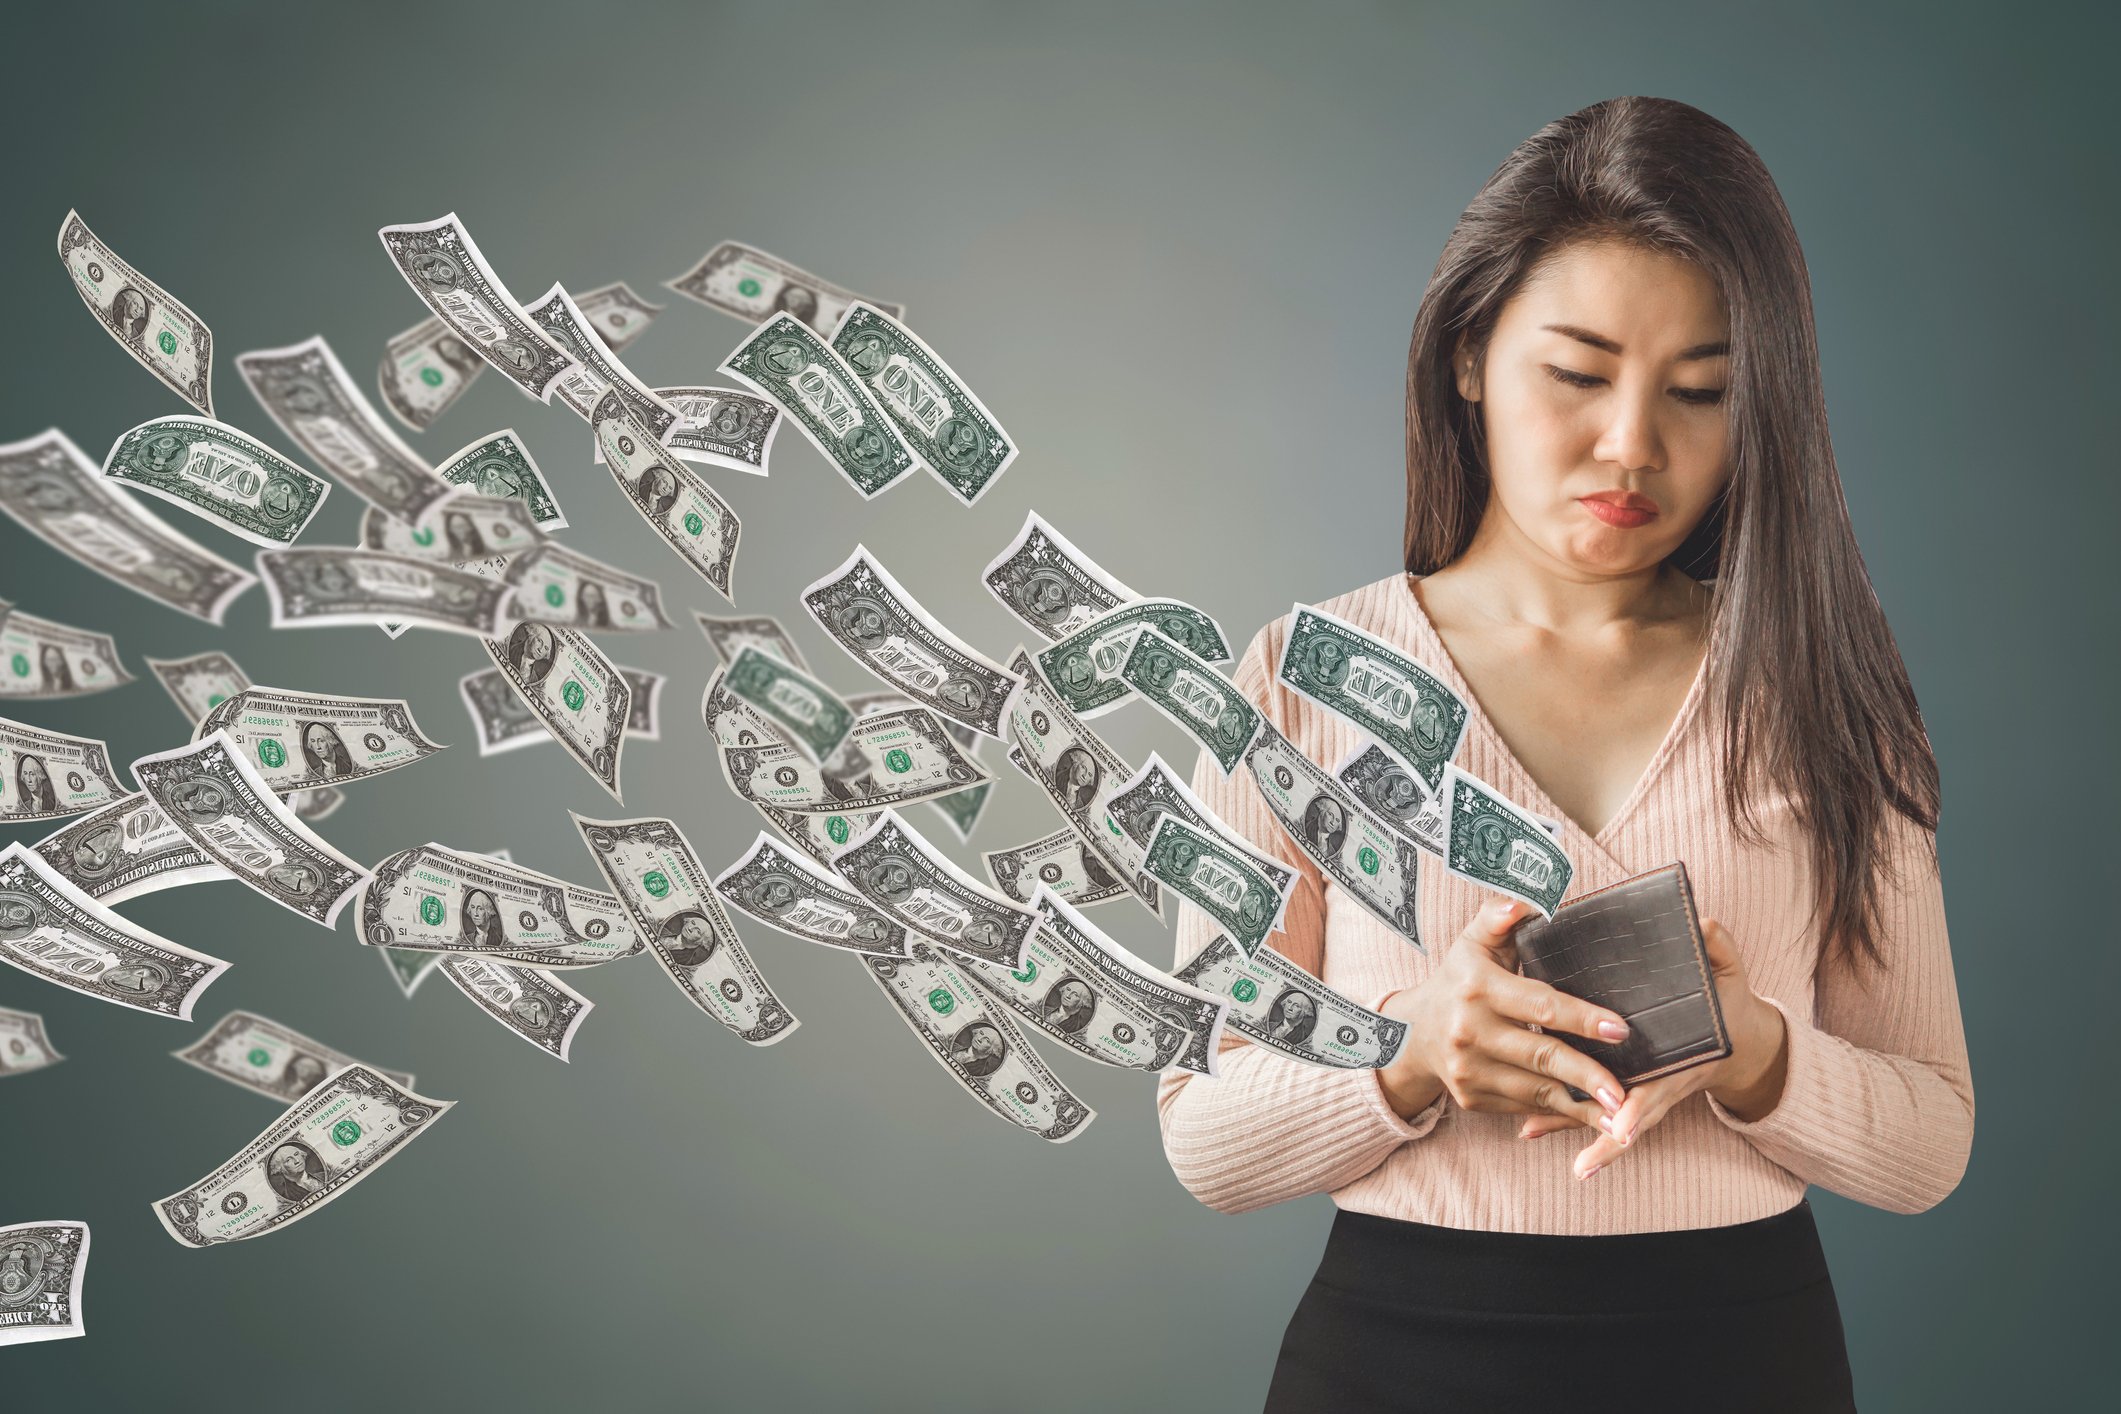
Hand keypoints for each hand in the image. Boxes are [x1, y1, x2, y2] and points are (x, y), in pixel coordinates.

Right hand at [1377, 896, 1633, 1130]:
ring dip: (1581, 1105)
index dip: (1582, 1018)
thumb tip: (1522, 903)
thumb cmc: (1460, 980)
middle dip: (1588, 1075)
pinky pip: (1523, 1107)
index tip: (1620, 1029)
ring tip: (1620, 1116)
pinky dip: (1558, 1112)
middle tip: (1624, 1094)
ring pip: (1536, 1090)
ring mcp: (1468, 1069)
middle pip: (1541, 1056)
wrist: (1413, 1032)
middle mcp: (1470, 1030)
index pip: (1540, 1006)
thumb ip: (1498, 918)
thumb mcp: (1473, 942)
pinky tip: (1589, 1115)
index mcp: (1477, 987)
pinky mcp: (1471, 1097)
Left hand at [1514, 918, 1790, 1178]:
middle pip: (1634, 1115)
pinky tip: (1527, 1128)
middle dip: (1609, 1137)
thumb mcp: (1729, 973)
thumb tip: (1703, 925)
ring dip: (1576, 1131)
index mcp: (1686, 1055)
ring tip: (1538, 1139)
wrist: (1741, 1039)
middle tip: (1584, 1161)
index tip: (1622, 1126)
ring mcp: (1646, 1087)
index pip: (1662, 1086)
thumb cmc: (1726, 1001)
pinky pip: (1593, 1108)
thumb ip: (1719, 949)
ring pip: (1609, 1117)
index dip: (1642, 1107)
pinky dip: (1563, 1118)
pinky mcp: (1626, 1086)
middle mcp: (1662, 1079)